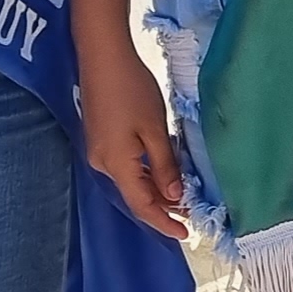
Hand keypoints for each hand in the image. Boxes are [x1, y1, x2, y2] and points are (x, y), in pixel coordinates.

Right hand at [77, 34, 190, 242]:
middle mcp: (103, 164)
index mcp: (116, 164)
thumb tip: (175, 196)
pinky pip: (126, 166)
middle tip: (193, 211)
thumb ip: (165, 165)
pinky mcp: (100, 139)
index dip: (164, 222)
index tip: (186, 234)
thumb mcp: (155, 129)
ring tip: (184, 193)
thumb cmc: (131, 89)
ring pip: (131, 180)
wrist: (103, 57)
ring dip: (156, 188)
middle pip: (136, 195)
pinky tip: (164, 169)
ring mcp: (99, 151)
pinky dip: (146, 173)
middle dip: (164, 206)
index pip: (142, 205)